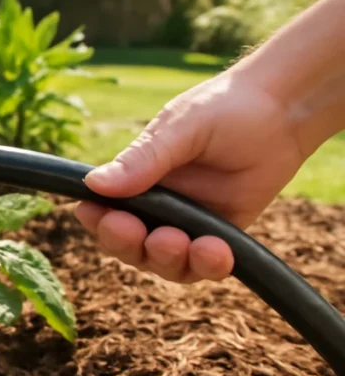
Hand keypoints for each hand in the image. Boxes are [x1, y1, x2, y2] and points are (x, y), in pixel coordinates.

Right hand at [74, 71, 305, 282]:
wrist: (282, 111)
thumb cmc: (222, 109)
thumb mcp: (179, 128)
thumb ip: (142, 160)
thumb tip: (93, 184)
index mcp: (135, 179)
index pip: (103, 210)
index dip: (97, 220)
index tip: (96, 216)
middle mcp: (156, 207)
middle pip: (128, 245)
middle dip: (129, 245)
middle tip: (142, 233)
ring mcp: (188, 224)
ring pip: (163, 263)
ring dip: (167, 260)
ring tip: (184, 243)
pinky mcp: (222, 236)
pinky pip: (204, 265)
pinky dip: (206, 266)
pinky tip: (217, 252)